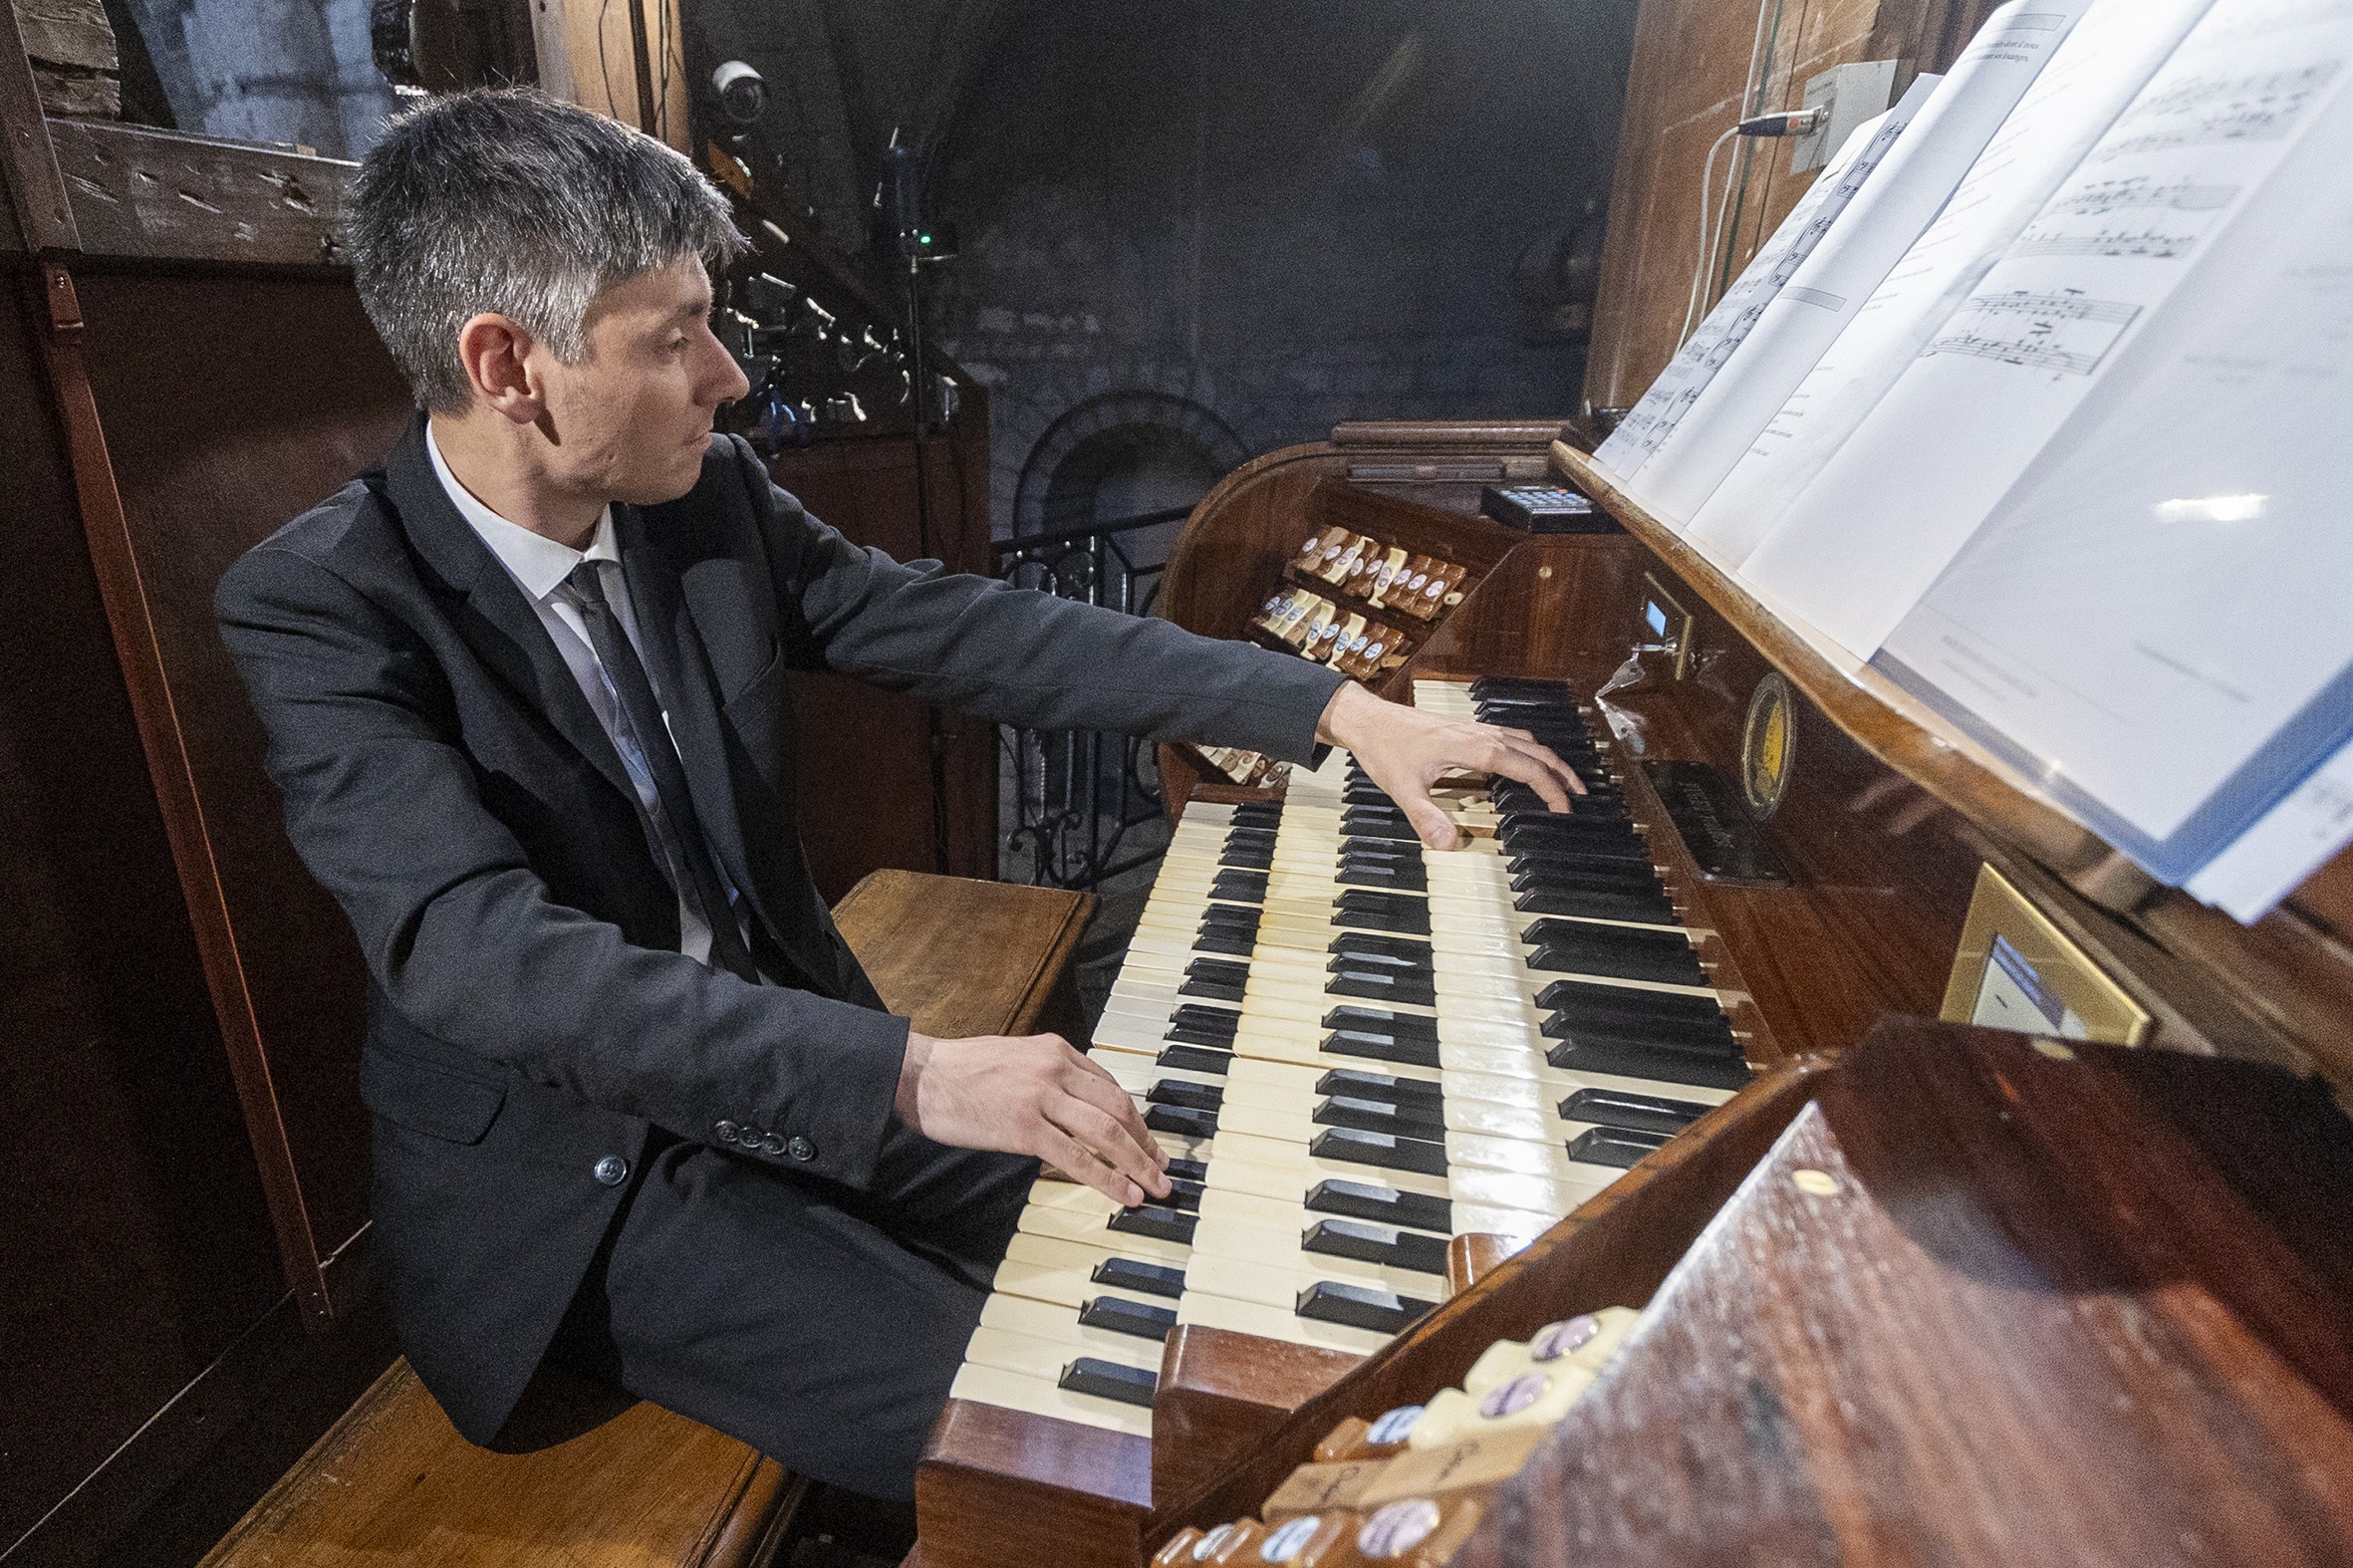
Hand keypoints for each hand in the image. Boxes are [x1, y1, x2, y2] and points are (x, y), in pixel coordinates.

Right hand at [894, 1030, 1171, 1206]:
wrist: (923, 1077)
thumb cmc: (963, 1071)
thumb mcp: (1017, 1058)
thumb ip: (1051, 1075)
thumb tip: (1081, 1105)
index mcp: (1057, 1050)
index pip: (1112, 1088)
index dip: (1136, 1120)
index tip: (1148, 1143)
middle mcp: (1056, 1069)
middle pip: (1118, 1110)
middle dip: (1146, 1144)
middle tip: (1162, 1169)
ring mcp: (1041, 1097)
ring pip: (1106, 1134)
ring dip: (1137, 1164)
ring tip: (1155, 1188)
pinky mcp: (1025, 1128)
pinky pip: (1077, 1157)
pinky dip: (1106, 1178)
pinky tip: (1124, 1194)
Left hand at [1316, 680, 1583, 849]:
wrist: (1369, 720)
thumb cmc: (1385, 749)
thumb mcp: (1402, 789)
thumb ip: (1426, 818)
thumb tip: (1448, 845)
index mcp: (1474, 748)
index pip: (1526, 768)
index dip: (1550, 788)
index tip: (1565, 808)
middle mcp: (1481, 734)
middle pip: (1535, 750)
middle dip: (1561, 772)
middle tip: (1581, 796)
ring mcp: (1476, 728)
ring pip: (1525, 740)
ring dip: (1548, 759)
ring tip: (1563, 781)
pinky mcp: (1468, 728)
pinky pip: (1510, 737)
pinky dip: (1529, 751)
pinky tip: (1525, 763)